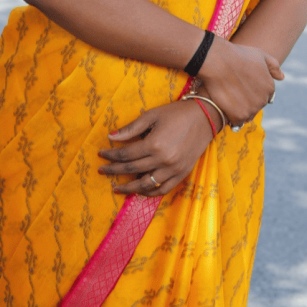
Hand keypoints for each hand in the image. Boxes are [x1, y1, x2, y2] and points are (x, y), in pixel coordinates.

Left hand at [97, 100, 214, 195]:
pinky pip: (163, 189)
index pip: (126, 154)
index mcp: (154, 144)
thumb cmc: (177, 113)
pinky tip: (140, 192)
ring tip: (117, 188)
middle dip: (114, 170)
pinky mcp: (182, 174)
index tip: (101, 155)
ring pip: (146, 185)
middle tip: (102, 170)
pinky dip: (150, 193)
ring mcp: (173, 169)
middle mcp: (163, 160)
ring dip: (129, 188)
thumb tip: (111, 137)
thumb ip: (131, 128)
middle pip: (132, 170)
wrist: (205, 117)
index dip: (111, 155)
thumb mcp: (152, 115)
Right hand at [198, 37, 282, 126]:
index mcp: (270, 87)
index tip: (242, 85)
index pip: (264, 96)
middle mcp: (264, 100)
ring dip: (239, 110)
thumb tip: (282, 77)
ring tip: (228, 97)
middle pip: (255, 106)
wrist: (219, 61)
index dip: (252, 91)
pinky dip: (231, 116)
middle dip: (246, 101)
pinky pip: (236, 122)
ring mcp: (252, 109)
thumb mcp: (260, 54)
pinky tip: (225, 105)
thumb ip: (273, 66)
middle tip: (233, 90)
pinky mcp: (239, 116)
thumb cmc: (238, 55)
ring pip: (247, 115)